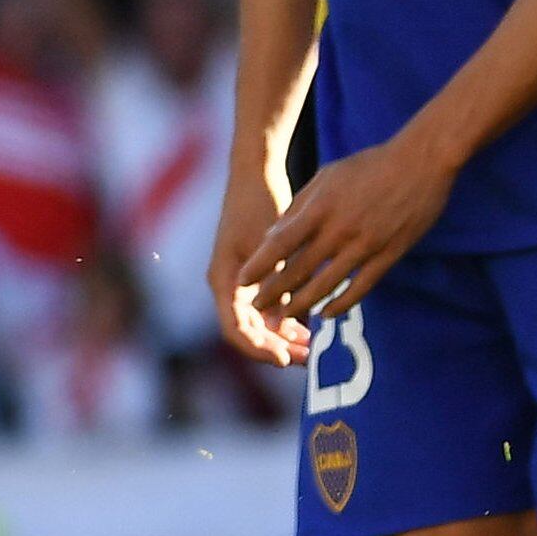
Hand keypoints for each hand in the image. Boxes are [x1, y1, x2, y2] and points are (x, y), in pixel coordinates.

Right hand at [208, 164, 308, 366]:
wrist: (255, 176)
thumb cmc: (259, 203)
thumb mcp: (271, 243)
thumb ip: (276, 279)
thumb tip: (284, 320)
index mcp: (224, 280)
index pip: (236, 329)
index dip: (259, 348)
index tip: (283, 359)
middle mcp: (229, 286)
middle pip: (248, 333)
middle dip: (276, 349)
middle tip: (307, 359)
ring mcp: (240, 283)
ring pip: (259, 325)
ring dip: (283, 339)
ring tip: (312, 350)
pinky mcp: (254, 277)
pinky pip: (267, 309)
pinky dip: (285, 322)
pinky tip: (310, 328)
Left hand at [239, 131, 458, 331]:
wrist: (422, 160)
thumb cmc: (371, 164)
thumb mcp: (328, 176)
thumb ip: (300, 207)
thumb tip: (274, 236)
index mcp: (321, 208)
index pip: (279, 245)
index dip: (258, 266)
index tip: (242, 282)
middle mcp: (340, 230)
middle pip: (298, 270)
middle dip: (273, 293)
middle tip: (257, 307)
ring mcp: (366, 244)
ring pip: (326, 285)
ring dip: (303, 304)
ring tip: (287, 315)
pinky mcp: (389, 253)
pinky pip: (360, 287)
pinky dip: (342, 303)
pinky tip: (328, 312)